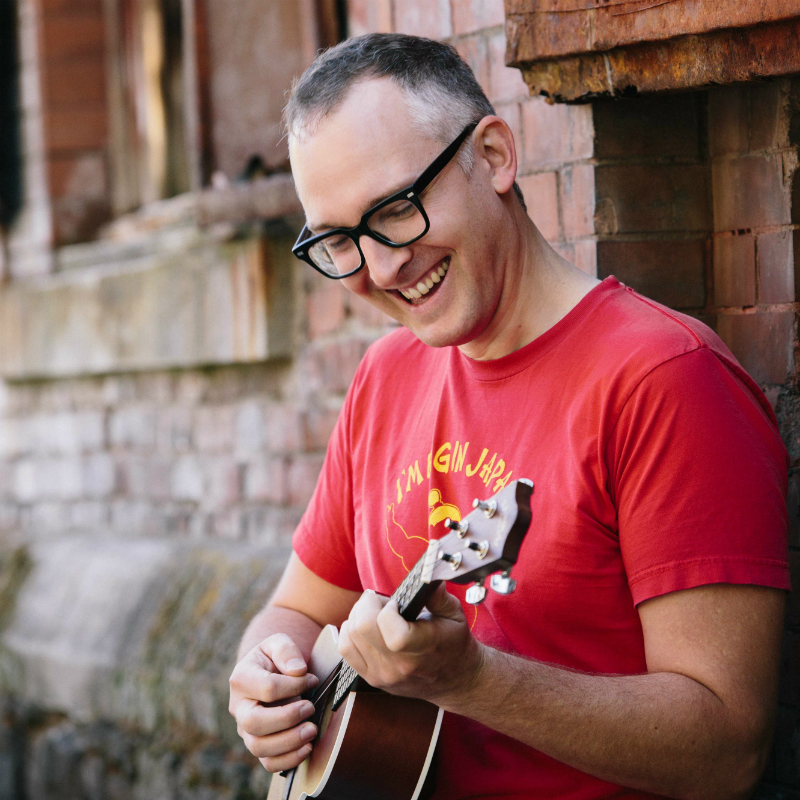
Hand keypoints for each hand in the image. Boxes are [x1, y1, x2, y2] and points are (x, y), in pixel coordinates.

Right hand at [229, 633, 319, 771]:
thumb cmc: (274, 658)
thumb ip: (286, 650)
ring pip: (259, 747)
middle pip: (254, 722)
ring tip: (312, 731)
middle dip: (287, 718)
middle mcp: (238, 707)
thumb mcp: (278, 643)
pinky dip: (288, 760)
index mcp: (241, 679)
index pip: (267, 687)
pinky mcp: (258, 744)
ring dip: (289, 742)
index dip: (293, 686)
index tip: (311, 680)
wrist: (268, 673)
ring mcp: (245, 729)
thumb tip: (298, 671)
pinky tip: (307, 747)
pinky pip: (268, 763)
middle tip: (310, 708)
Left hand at [338, 584, 484, 706]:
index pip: (393, 634)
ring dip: (358, 616)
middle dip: (367, 604)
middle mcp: (399, 666)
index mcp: (423, 649)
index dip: (388, 610)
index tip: (397, 603)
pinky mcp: (372, 678)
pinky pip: (346, 649)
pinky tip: (366, 625)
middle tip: (381, 601)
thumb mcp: (454, 615)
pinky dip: (350, 630)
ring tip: (375, 613)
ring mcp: (383, 675)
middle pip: (363, 629)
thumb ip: (438, 595)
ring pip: (351, 636)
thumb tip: (427, 574)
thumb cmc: (454, 643)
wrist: (454, 680)